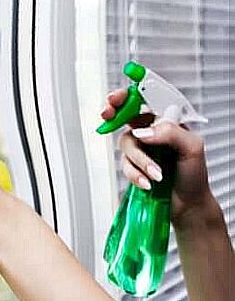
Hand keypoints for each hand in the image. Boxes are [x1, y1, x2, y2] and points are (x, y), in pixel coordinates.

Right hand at [101, 89, 213, 224]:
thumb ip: (169, 132)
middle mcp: (151, 132)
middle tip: (108, 115)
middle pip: (125, 116)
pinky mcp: (133, 166)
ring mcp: (141, 149)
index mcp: (167, 121)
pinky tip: (148, 182)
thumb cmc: (194, 175)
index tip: (116, 98)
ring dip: (139, 161)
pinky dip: (136, 174)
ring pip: (125, 144)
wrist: (188, 204)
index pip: (145, 101)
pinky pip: (125, 165)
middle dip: (113, 114)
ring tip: (157, 174)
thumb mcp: (192, 147)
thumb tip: (144, 132)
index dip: (128, 96)